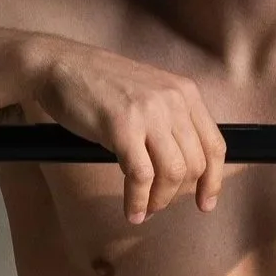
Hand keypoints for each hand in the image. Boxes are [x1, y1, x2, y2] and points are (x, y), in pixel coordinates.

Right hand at [31, 42, 228, 222]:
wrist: (60, 64)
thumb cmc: (99, 85)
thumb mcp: (149, 95)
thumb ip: (170, 122)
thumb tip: (181, 169)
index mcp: (185, 92)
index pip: (215, 145)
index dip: (213, 181)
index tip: (205, 203)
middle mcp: (173, 100)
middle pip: (195, 164)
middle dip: (177, 194)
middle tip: (158, 206)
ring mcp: (149, 112)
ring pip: (172, 173)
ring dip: (159, 200)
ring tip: (144, 209)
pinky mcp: (123, 126)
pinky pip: (141, 176)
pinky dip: (138, 201)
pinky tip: (132, 211)